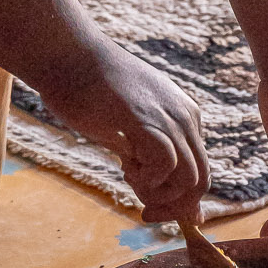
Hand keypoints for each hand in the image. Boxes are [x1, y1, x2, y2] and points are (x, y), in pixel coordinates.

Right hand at [44, 39, 210, 222]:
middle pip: (201, 180)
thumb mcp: (125, 129)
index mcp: (184, 116)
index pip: (199, 171)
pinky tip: (125, 165)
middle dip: (174, 208)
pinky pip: (166, 165)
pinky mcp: (146, 119)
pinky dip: (148, 180)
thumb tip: (156, 200)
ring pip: (190, 179)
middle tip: (144, 211)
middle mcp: (185, 116)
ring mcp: (168, 117)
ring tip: (130, 178)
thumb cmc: (87, 90)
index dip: (178, 201)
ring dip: (160, 195)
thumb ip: (145, 159)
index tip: (149, 210)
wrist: (66, 55)